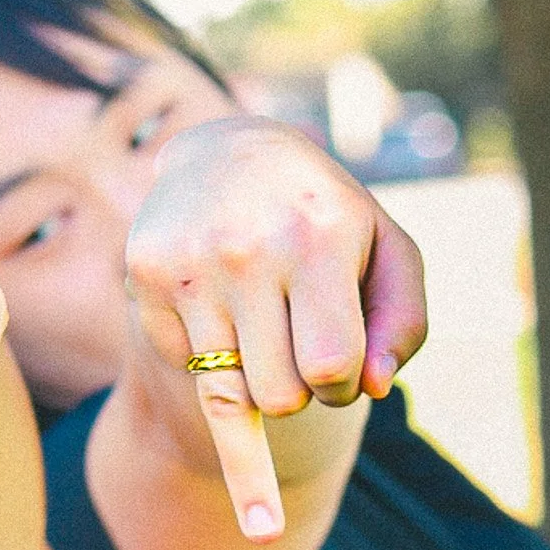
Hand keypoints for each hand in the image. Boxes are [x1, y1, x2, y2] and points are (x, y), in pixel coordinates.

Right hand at [124, 115, 425, 538]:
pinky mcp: (145, 277)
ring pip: (226, 396)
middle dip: (298, 391)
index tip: (340, 370)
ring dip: (252, 380)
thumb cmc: (322, 217)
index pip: (330, 367)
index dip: (342, 388)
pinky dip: (206, 353)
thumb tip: (374, 387)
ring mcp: (190, 266)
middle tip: (298, 346)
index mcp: (318, 239)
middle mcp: (248, 249)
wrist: (226, 152)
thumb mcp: (386, 250)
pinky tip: (216, 303)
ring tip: (261, 329)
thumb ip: (403, 323)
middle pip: (279, 397)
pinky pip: (184, 366)